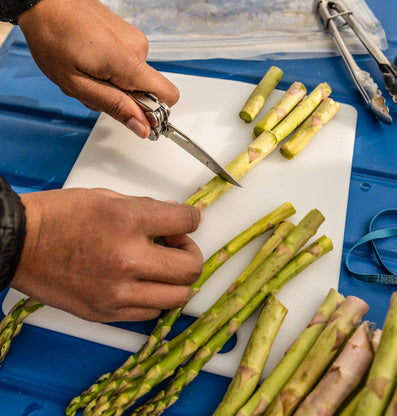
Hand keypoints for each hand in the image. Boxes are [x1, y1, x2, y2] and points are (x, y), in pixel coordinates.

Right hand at [11, 188, 202, 321]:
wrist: (21, 244)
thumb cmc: (59, 216)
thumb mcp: (108, 198)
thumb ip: (147, 208)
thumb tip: (174, 217)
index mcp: (127, 222)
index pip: (186, 222)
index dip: (193, 219)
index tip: (189, 221)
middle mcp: (126, 261)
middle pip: (190, 268)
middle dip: (191, 254)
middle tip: (177, 246)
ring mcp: (117, 293)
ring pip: (177, 297)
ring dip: (176, 280)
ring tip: (161, 267)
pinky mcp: (105, 313)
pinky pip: (150, 312)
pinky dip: (155, 297)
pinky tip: (143, 283)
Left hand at [17, 0, 178, 137]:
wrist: (43, 0)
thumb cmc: (53, 37)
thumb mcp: (78, 85)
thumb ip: (115, 107)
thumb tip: (143, 127)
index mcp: (129, 63)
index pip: (169, 96)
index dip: (155, 112)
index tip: (134, 116)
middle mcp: (138, 49)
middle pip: (148, 91)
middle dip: (124, 99)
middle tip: (95, 89)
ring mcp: (134, 39)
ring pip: (135, 79)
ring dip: (114, 85)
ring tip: (88, 72)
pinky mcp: (127, 35)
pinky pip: (128, 64)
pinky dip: (112, 70)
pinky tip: (91, 62)